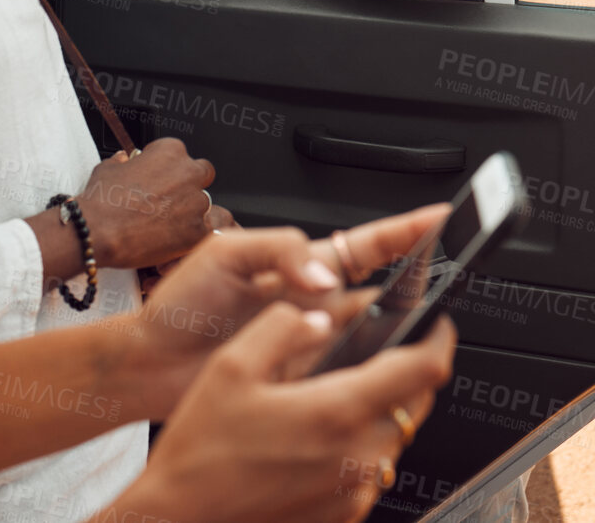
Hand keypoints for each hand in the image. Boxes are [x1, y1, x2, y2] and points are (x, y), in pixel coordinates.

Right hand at [77, 139, 214, 269]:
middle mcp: (188, 172)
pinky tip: (178, 241)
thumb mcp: (108, 168)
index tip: (158, 179)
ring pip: (206, 205)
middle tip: (169, 201)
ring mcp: (196, 202)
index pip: (180, 154)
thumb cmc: (102, 199)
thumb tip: (124, 159)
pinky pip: (208, 231)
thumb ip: (123, 161)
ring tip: (169, 226)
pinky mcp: (198, 231)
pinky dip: (195, 236)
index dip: (168, 168)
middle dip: (190, 185)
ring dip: (192, 213)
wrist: (98, 231)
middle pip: (202, 175)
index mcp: (170, 151)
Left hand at [119, 204, 453, 411]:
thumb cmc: (179, 306)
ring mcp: (312, 341)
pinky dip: (359, 370)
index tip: (443, 216)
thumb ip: (279, 252)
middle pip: (380, 291)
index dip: (405, 231)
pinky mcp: (304, 378)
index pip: (364, 244)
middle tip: (436, 283)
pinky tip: (364, 367)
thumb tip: (324, 277)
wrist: (151, 363)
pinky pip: (345, 373)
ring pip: (369, 334)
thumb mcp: (224, 255)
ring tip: (401, 328)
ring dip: (389, 332)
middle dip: (414, 285)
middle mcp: (313, 301)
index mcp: (298, 263)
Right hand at [124, 302, 456, 522]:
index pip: (423, 371)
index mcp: (336, 412)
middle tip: (376, 354)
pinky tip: (313, 438)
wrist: (179, 521)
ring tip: (330, 397)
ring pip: (392, 439)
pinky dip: (357, 446)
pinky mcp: (342, 514)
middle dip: (406, 374)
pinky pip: (369, 470)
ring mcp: (352, 491)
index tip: (437, 323)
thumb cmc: (200, 455)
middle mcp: (356, 457)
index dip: (439, 339)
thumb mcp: (230, 368)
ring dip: (378, 412)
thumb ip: (281, 329)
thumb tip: (318, 317)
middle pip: (415, 405)